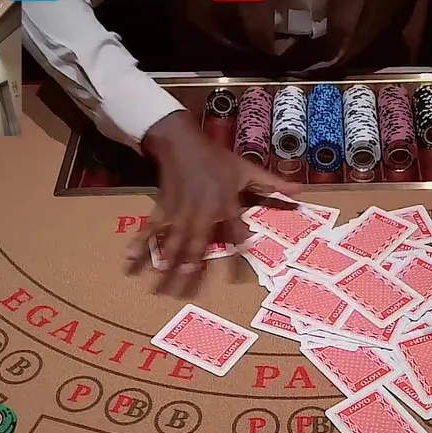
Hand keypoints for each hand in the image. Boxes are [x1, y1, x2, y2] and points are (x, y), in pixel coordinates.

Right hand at [126, 111, 299, 295]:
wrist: (182, 142)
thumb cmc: (217, 158)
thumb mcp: (247, 169)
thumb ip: (272, 185)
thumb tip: (301, 191)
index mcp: (225, 204)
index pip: (236, 231)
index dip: (239, 250)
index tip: (241, 275)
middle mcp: (202, 212)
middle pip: (196, 244)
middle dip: (191, 267)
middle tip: (186, 290)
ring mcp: (180, 212)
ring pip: (173, 242)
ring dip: (166, 264)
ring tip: (159, 285)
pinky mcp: (163, 209)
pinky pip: (152, 230)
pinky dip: (141, 244)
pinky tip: (130, 260)